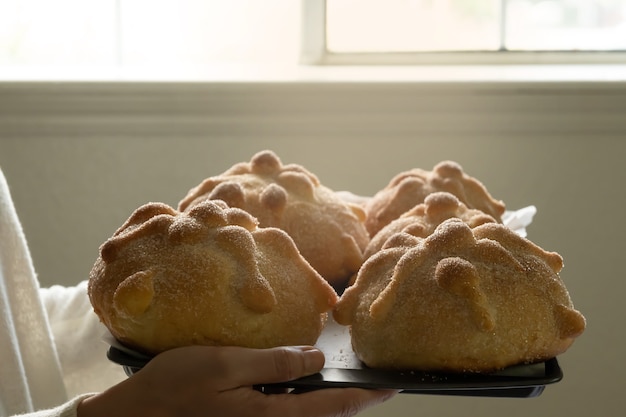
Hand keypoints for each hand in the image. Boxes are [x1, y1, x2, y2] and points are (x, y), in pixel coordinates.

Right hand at [78, 345, 396, 416]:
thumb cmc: (173, 388)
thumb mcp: (224, 363)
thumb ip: (272, 363)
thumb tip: (314, 359)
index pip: (331, 408)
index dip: (364, 396)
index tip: (389, 386)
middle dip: (349, 405)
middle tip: (371, 387)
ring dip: (325, 407)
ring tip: (343, 389)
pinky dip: (300, 408)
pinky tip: (296, 391)